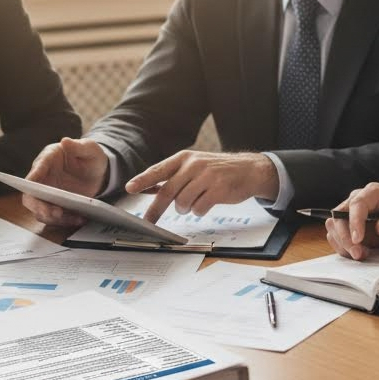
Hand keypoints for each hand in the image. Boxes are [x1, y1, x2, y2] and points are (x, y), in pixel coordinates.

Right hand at [22, 138, 109, 226]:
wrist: (98, 171)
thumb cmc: (90, 156)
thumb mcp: (89, 148)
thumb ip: (78, 146)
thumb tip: (65, 141)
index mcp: (47, 160)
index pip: (34, 172)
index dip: (31, 182)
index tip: (34, 191)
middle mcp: (43, 179)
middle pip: (30, 197)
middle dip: (39, 207)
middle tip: (56, 213)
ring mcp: (48, 194)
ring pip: (40, 211)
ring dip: (54, 218)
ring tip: (73, 218)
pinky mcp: (56, 206)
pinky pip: (54, 218)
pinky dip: (65, 221)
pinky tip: (80, 219)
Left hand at [125, 151, 278, 222]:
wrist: (249, 170)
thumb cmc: (217, 170)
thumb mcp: (194, 166)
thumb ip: (172, 176)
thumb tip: (148, 187)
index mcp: (184, 158)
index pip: (158, 170)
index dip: (143, 180)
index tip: (130, 188)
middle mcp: (193, 165)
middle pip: (167, 191)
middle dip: (156, 210)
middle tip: (148, 221)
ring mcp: (206, 176)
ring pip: (182, 203)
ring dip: (185, 209)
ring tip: (193, 203)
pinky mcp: (218, 189)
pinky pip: (199, 208)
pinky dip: (199, 211)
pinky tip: (206, 203)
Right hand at [324, 182, 378, 260]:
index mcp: (374, 192)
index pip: (357, 204)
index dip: (355, 222)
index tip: (358, 240)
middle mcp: (357, 199)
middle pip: (339, 215)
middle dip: (345, 237)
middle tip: (358, 254)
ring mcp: (349, 212)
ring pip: (333, 226)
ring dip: (343, 243)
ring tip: (361, 255)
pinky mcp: (345, 225)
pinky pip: (335, 235)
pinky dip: (342, 247)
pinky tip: (357, 253)